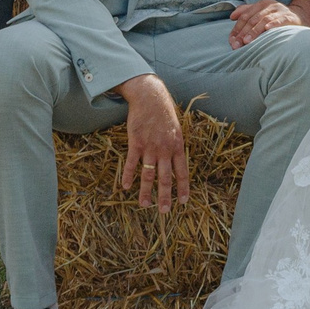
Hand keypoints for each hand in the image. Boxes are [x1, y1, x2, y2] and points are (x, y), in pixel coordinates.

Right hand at [117, 74, 187, 211]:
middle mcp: (165, 149)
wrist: (150, 97)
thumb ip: (176, 146)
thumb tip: (177, 161)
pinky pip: (131, 163)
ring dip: (146, 192)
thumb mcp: (177, 129)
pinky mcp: (136, 142)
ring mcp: (150, 147)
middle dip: (165, 197)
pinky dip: (128, 176)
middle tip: (164, 211)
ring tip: (145, 205)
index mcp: (178, 146)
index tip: (183, 201)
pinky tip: (126, 187)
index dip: (183, 188)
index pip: (182, 172)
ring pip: (148, 175)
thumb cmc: (164, 112)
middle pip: (165, 178)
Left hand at [228, 0, 301, 48]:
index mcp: (261, 4)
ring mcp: (279, 11)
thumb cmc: (276, 17)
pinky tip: (267, 29)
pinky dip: (273, 24)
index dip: (237, 28)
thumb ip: (247, 13)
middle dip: (243, 33)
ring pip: (264, 20)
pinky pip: (280, 20)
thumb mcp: (262, 13)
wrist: (299, 16)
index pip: (245, 16)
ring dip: (254, 31)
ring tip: (247, 41)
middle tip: (237, 44)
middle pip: (252, 19)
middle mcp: (269, 6)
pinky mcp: (289, 17)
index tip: (232, 41)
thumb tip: (232, 16)